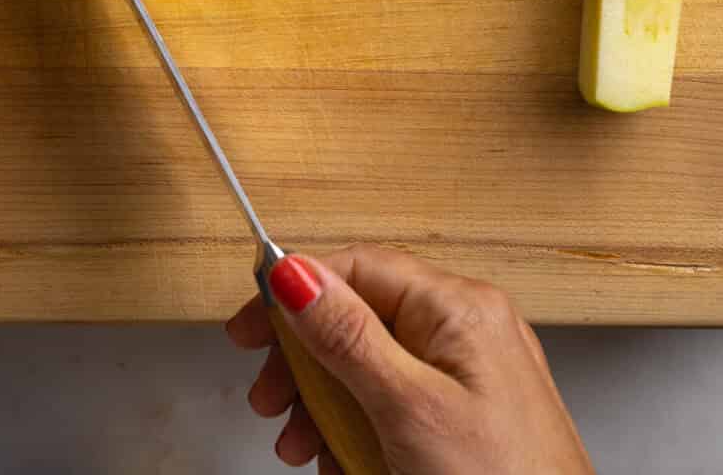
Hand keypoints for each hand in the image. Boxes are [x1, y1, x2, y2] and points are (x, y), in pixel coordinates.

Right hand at [227, 245, 592, 474]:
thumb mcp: (407, 409)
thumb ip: (347, 337)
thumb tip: (295, 272)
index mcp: (459, 307)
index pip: (357, 267)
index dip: (295, 292)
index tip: (251, 329)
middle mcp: (468, 329)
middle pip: (359, 319)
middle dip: (308, 364)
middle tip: (273, 402)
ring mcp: (471, 376)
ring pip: (371, 368)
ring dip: (328, 407)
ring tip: (308, 448)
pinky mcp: (467, 418)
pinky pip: (396, 404)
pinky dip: (363, 430)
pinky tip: (349, 462)